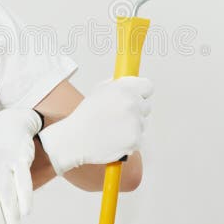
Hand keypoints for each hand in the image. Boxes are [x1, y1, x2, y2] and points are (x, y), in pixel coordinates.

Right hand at [38, 76, 152, 175]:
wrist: (75, 139)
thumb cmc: (85, 116)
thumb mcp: (99, 90)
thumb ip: (119, 85)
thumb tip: (132, 83)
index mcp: (125, 88)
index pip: (148, 86)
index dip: (142, 92)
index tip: (137, 96)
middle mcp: (132, 104)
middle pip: (146, 106)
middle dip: (136, 110)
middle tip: (118, 115)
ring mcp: (135, 122)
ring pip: (142, 123)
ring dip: (132, 126)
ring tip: (112, 128)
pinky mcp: (135, 140)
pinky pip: (139, 138)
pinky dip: (129, 140)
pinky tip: (115, 138)